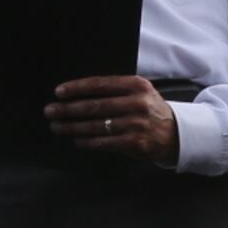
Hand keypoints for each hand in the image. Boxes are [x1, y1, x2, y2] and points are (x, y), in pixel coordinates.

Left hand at [45, 74, 176, 163]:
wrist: (176, 134)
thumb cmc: (151, 111)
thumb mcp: (140, 92)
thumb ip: (116, 90)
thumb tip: (79, 95)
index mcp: (136, 85)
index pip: (100, 84)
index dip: (76, 88)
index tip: (59, 92)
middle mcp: (137, 103)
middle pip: (94, 106)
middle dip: (68, 109)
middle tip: (50, 111)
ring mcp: (136, 124)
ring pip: (96, 126)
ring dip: (72, 127)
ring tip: (57, 126)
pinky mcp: (135, 143)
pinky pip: (104, 142)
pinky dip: (87, 141)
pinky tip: (77, 139)